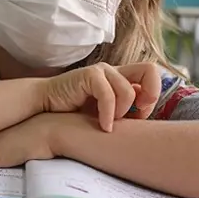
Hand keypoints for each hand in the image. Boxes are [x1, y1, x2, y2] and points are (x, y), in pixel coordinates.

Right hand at [42, 62, 161, 131]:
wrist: (45, 106)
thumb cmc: (74, 112)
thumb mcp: (105, 112)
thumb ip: (124, 111)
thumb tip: (145, 118)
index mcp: (120, 76)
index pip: (151, 73)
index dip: (153, 93)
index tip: (141, 114)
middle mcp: (113, 70)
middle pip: (149, 71)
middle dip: (149, 97)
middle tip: (136, 117)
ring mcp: (101, 70)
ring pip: (129, 91)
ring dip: (123, 113)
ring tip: (110, 124)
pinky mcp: (89, 75)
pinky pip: (109, 96)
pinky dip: (108, 115)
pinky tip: (103, 127)